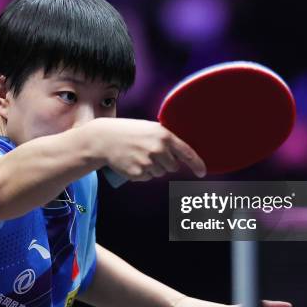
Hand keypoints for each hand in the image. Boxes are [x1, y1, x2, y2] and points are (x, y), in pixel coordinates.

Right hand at [85, 118, 205, 180]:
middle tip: (149, 152)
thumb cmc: (129, 131)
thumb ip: (166, 139)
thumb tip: (182, 155)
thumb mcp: (150, 128)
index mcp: (164, 136)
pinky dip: (142, 173)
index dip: (197, 164)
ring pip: (159, 173)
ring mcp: (148, 162)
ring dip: (152, 168)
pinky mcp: (138, 173)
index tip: (202, 173)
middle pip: (173, 167)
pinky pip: (147, 178)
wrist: (104, 139)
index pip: (187, 153)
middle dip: (165, 163)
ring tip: (138, 155)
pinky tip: (132, 162)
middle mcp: (158, 149)